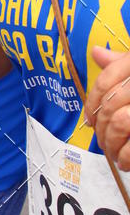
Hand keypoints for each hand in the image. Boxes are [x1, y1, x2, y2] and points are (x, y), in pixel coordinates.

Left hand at [86, 46, 129, 170]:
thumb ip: (122, 65)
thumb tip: (97, 53)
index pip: (107, 81)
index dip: (93, 103)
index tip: (90, 120)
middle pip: (111, 105)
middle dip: (102, 128)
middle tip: (102, 141)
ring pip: (120, 124)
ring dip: (111, 143)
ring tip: (114, 153)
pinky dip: (125, 157)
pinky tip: (125, 162)